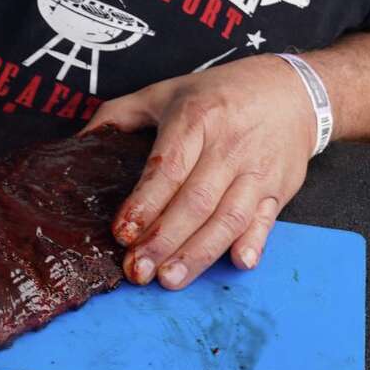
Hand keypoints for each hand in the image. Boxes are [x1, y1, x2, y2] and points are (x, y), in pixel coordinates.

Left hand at [96, 56, 316, 288]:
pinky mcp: (279, 189)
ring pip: (229, 217)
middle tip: (138, 270)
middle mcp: (228, 145)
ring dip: (199, 252)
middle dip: (164, 239)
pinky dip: (255, 242)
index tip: (122, 232)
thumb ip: (119, 114)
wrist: (290, 91)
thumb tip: (78, 143)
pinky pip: (267, 220)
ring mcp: (257, 169)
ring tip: (170, 278)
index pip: (168, 167)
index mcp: (196, 118)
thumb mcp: (165, 91)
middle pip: (196, 200)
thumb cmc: (218, 94)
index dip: (145, 203)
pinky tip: (239, 262)